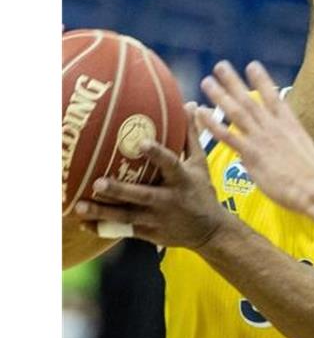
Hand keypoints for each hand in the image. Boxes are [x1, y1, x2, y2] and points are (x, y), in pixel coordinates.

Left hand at [74, 103, 226, 249]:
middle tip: (98, 183)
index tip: (141, 142)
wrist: (210, 232)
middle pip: (142, 195)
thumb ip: (190, 136)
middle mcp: (169, 200)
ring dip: (103, 212)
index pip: (171, 164)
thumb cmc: (201, 192)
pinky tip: (83, 223)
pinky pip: (123, 230)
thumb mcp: (200, 165)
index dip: (157, 154)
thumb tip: (189, 105)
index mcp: (182, 180)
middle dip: (120, 191)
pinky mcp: (150, 232)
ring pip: (127, 216)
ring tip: (79, 206)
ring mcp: (158, 219)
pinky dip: (102, 227)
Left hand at [196, 60, 313, 212]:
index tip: (252, 66)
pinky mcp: (252, 155)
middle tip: (221, 67)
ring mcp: (262, 139)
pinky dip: (212, 123)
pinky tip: (200, 113)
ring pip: (236, 112)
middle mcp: (275, 127)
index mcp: (293, 126)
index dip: (262, 80)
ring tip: (207, 82)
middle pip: (251, 99)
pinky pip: (227, 136)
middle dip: (234, 81)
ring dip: (220, 95)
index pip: (275, 98)